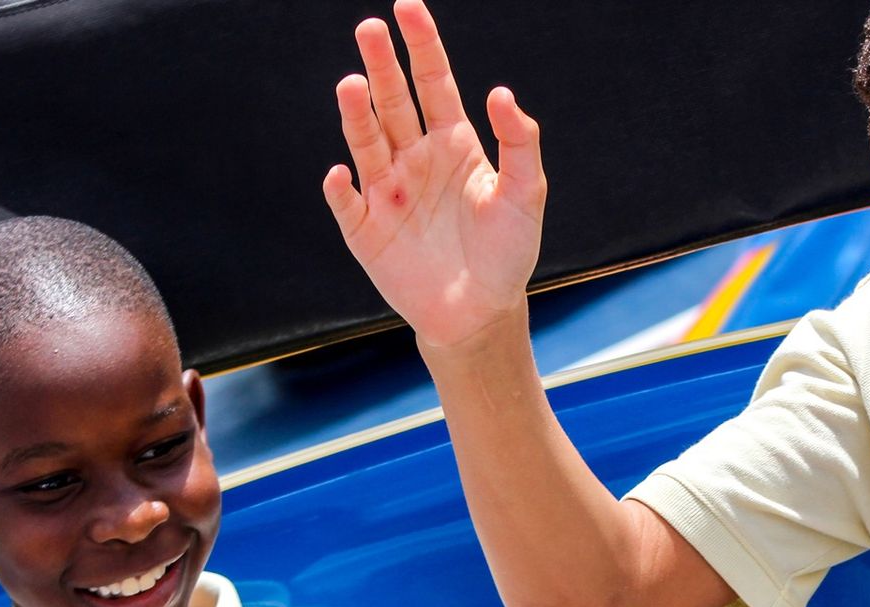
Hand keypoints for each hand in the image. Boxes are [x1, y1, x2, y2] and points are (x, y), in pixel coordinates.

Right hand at [323, 0, 545, 350]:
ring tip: (353, 85)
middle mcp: (414, 159)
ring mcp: (387, 193)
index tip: (406, 7)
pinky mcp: (366, 231)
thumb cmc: (508, 254)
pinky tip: (344, 172)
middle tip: (370, 29)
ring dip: (357, 115)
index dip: (421, 45)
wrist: (480, 313)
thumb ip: (521, 145)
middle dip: (381, 65)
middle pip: (393, 102)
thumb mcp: (527, 196)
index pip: (433, 83)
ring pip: (366, 142)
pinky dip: (342, 188)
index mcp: (453, 144)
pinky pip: (348, 203)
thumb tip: (503, 94)